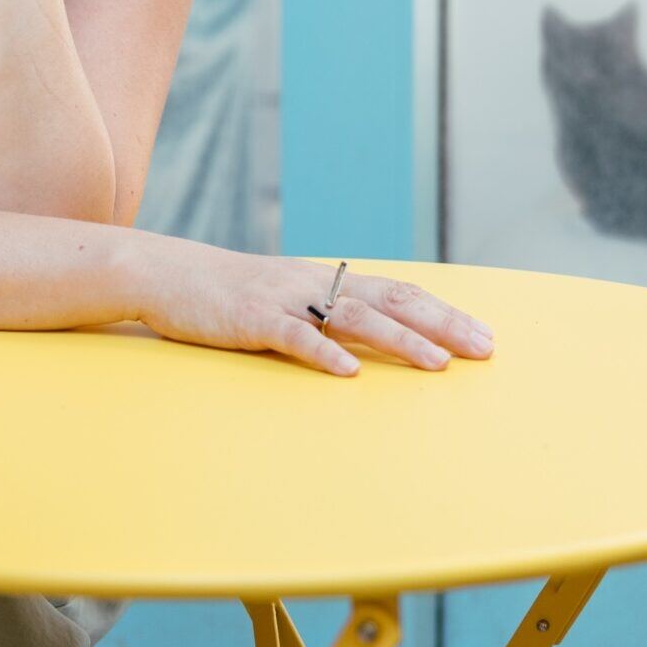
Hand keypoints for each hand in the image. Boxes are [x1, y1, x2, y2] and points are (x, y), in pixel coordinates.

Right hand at [133, 242, 496, 376]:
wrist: (162, 273)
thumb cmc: (226, 294)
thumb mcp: (284, 297)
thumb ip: (325, 312)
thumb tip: (371, 340)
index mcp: (326, 279)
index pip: (398, 291)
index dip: (443, 311)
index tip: (482, 333)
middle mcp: (314, 284)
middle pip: (391, 299)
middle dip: (442, 324)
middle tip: (483, 349)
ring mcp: (284, 299)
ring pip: (353, 317)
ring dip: (399, 341)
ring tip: (437, 364)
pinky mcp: (250, 318)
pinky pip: (293, 336)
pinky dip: (323, 353)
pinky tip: (349, 373)